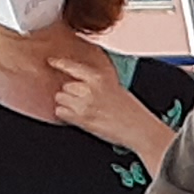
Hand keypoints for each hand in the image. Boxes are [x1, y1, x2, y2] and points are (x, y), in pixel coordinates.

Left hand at [48, 53, 171, 167]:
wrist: (141, 131)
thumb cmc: (133, 113)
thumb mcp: (116, 89)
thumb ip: (96, 83)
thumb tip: (80, 83)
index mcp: (99, 78)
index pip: (71, 66)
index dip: (60, 64)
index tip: (52, 62)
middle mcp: (89, 89)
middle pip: (64, 86)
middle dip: (71, 94)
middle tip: (84, 103)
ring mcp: (84, 104)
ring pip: (60, 98)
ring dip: (68, 105)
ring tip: (83, 112)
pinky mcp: (82, 119)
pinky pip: (61, 112)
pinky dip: (67, 116)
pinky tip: (80, 119)